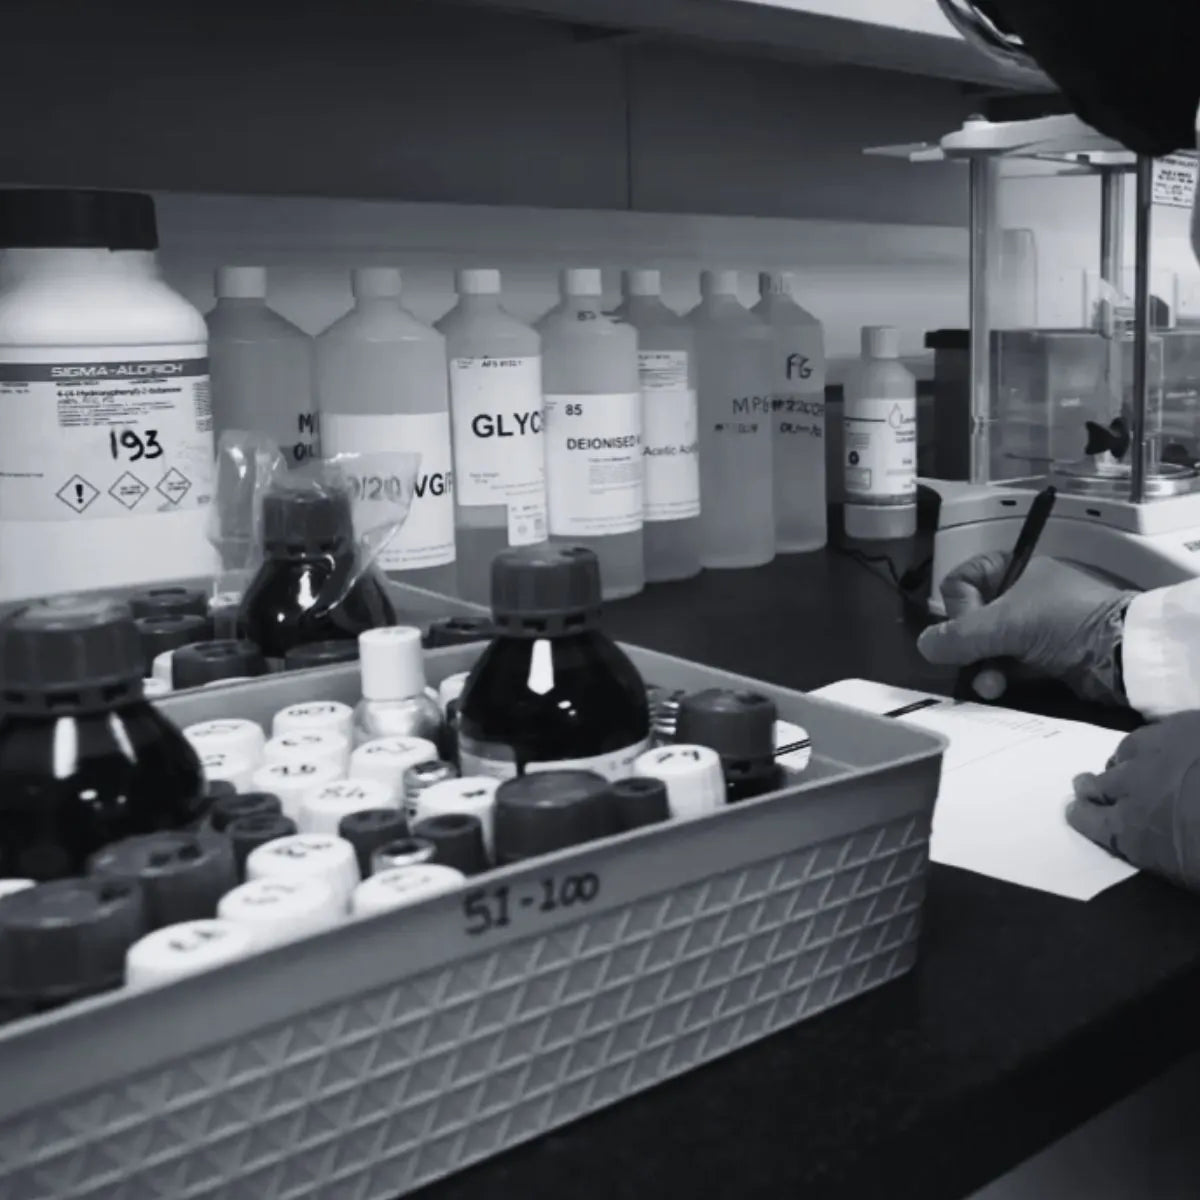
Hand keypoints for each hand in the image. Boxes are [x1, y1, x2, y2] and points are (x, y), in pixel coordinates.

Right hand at [917, 553, 1135, 704]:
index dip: (958, 605)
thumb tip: (923, 645)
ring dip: (982, 667)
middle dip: (968, 646)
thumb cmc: (1064, 622)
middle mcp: (1021, 595)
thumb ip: (958, 636)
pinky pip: (1007, 665)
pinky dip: (1000, 677)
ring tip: (990, 685)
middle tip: (973, 662)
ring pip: (987, 647)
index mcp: (1014, 570)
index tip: (969, 624)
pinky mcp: (1044, 657)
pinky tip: (999, 690)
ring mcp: (1033, 627)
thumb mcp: (1005, 623)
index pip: (963, 581)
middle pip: (971, 619)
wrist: (1123, 653)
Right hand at [1069, 713, 1199, 889]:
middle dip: (1093, 787)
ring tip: (1130, 765)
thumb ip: (1162, 850)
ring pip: (1124, 753)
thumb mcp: (1188, 870)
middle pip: (1097, 784)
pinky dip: (1154, 742)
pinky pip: (1156, 732)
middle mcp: (1131, 788)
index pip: (1088, 819)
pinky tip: (1166, 745)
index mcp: (1130, 831)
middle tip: (1091, 786)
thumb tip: (1160, 842)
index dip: (1082, 815)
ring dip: (1124, 763)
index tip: (1078, 810)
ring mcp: (1155, 751)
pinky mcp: (1183, 727)